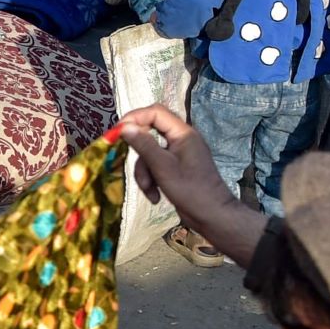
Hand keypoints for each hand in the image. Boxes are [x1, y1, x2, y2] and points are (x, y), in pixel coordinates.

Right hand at [116, 103, 263, 264]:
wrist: (212, 216)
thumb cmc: (191, 190)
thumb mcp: (163, 167)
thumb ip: (143, 145)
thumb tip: (125, 127)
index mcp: (183, 133)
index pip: (156, 112)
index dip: (135, 118)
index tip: (118, 131)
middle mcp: (181, 140)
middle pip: (150, 134)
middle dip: (139, 153)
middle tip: (125, 158)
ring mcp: (179, 155)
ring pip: (150, 154)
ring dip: (144, 173)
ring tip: (149, 191)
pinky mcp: (176, 169)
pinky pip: (156, 166)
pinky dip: (152, 180)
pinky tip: (155, 197)